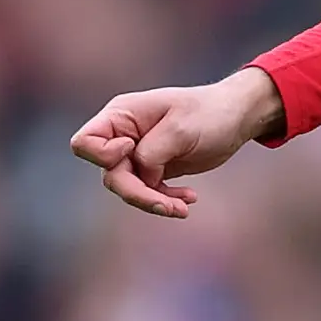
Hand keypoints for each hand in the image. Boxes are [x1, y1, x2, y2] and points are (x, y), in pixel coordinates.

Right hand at [66, 69, 281, 218]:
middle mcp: (124, 135)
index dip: (104, 155)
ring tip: (183, 207)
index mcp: (121, 115)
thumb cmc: (210, 113)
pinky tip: (189, 199)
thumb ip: (152, 153)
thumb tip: (143, 177)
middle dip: (137, 192)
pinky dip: (165, 200)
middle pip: (110, 174)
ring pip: (128, 188)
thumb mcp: (181, 129)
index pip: (84, 142)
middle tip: (169, 205)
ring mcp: (138, 153)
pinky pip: (148, 192)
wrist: (236, 118)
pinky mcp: (154, 168)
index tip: (133, 150)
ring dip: (154, 201)